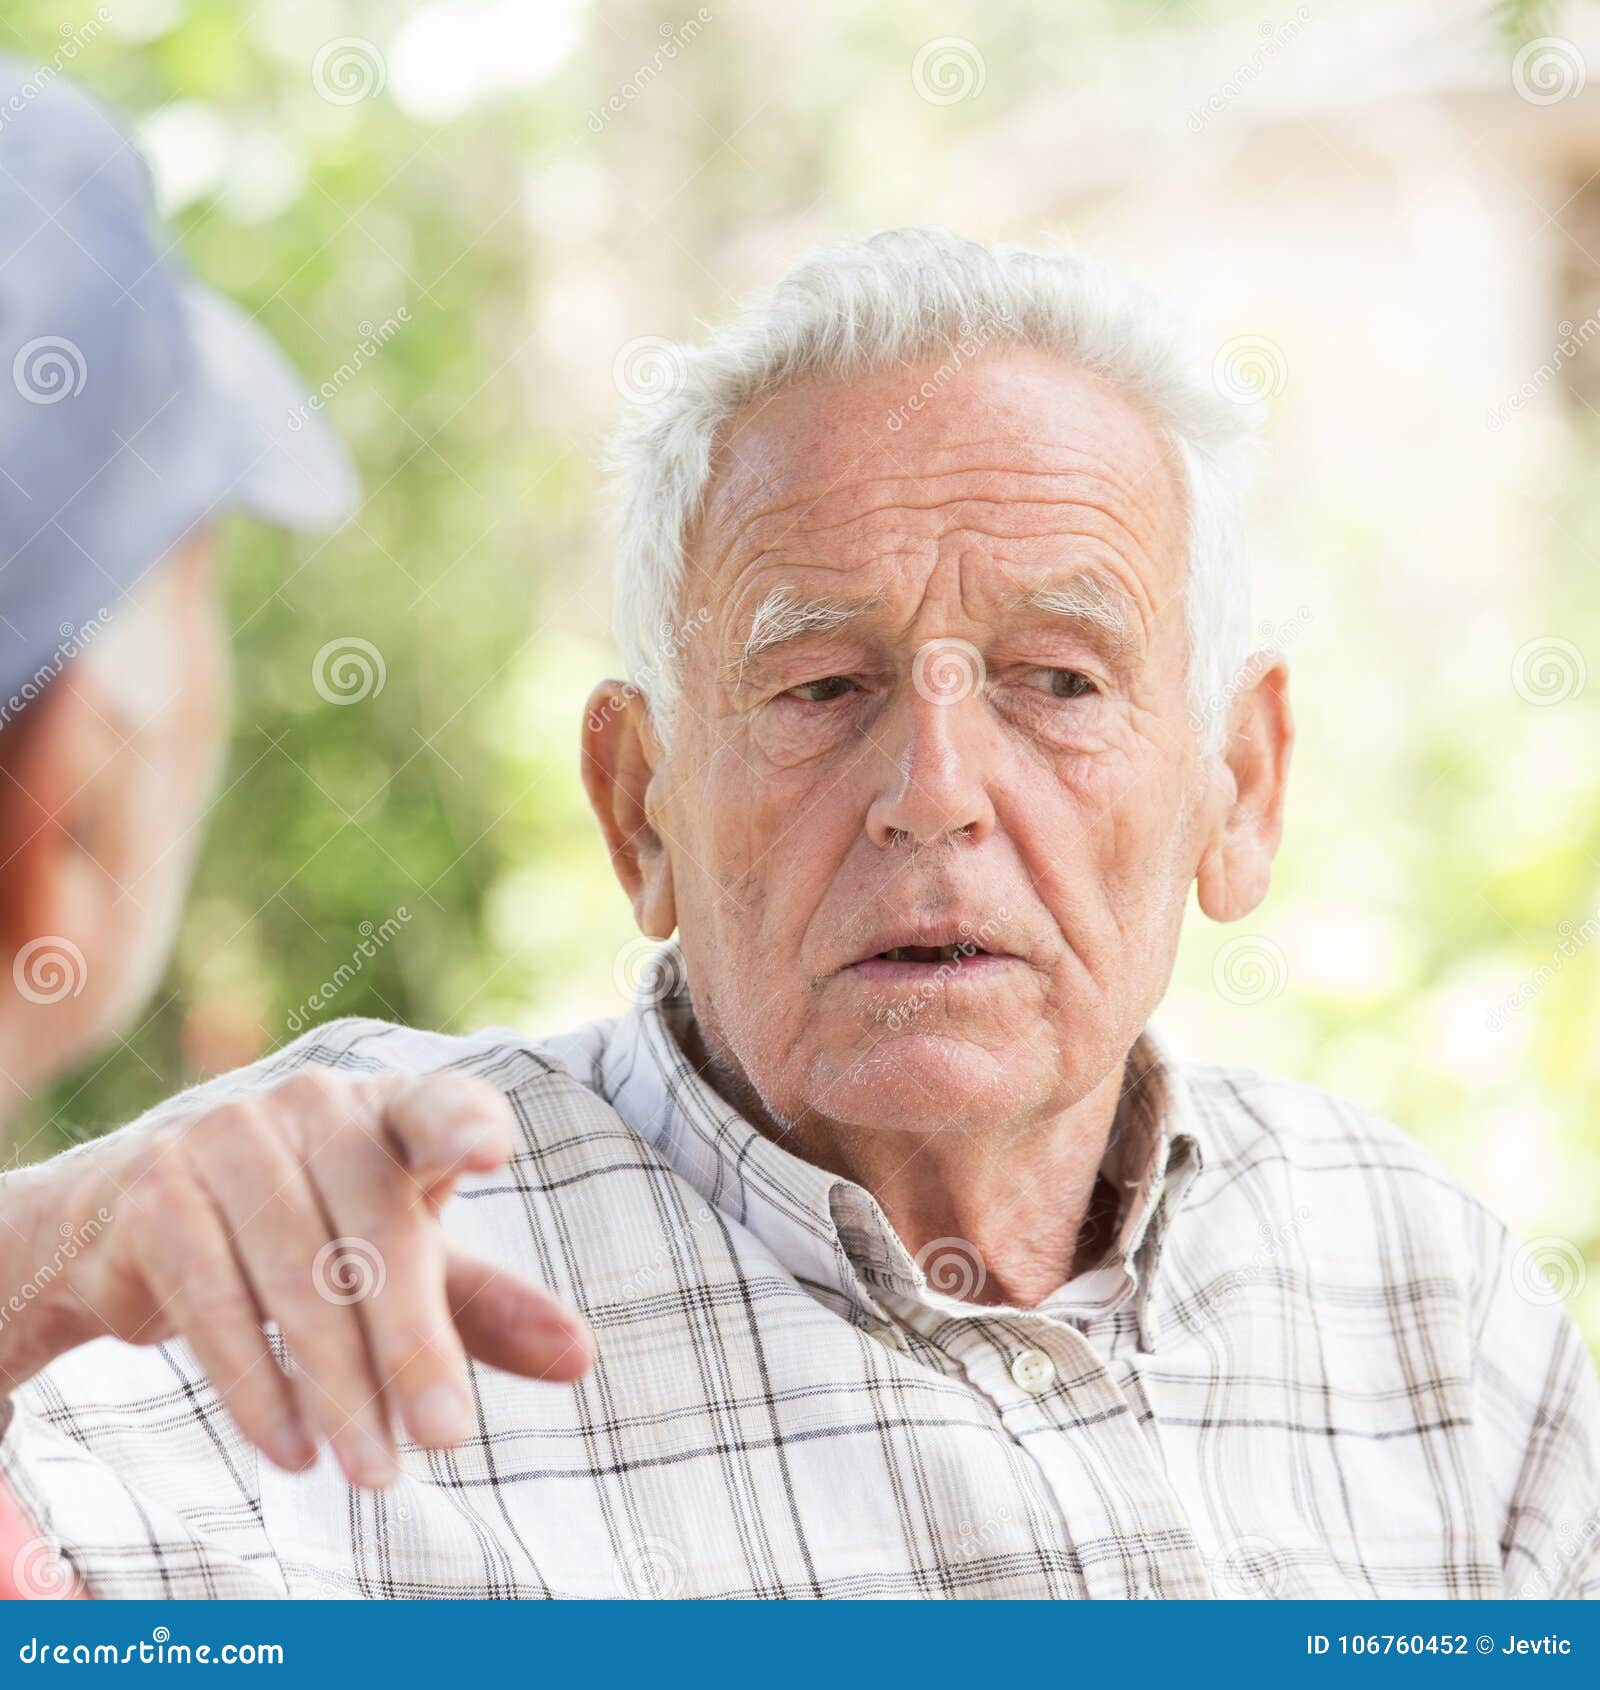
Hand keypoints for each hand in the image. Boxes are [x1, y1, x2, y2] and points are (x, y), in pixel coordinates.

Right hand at [0, 1069, 593, 1488]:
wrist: (129, 1215)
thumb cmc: (306, 1227)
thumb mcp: (401, 1258)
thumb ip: (483, 1305)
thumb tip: (582, 1358)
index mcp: (390, 1109)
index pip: (439, 1106)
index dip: (464, 1123)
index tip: (491, 1152)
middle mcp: (314, 1106)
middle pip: (378, 1233)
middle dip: (413, 1348)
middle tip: (446, 1442)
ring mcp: (228, 1136)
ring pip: (298, 1278)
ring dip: (338, 1389)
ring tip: (372, 1471)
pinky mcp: (158, 1189)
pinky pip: (212, 1299)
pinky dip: (254, 1384)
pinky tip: (291, 1449)